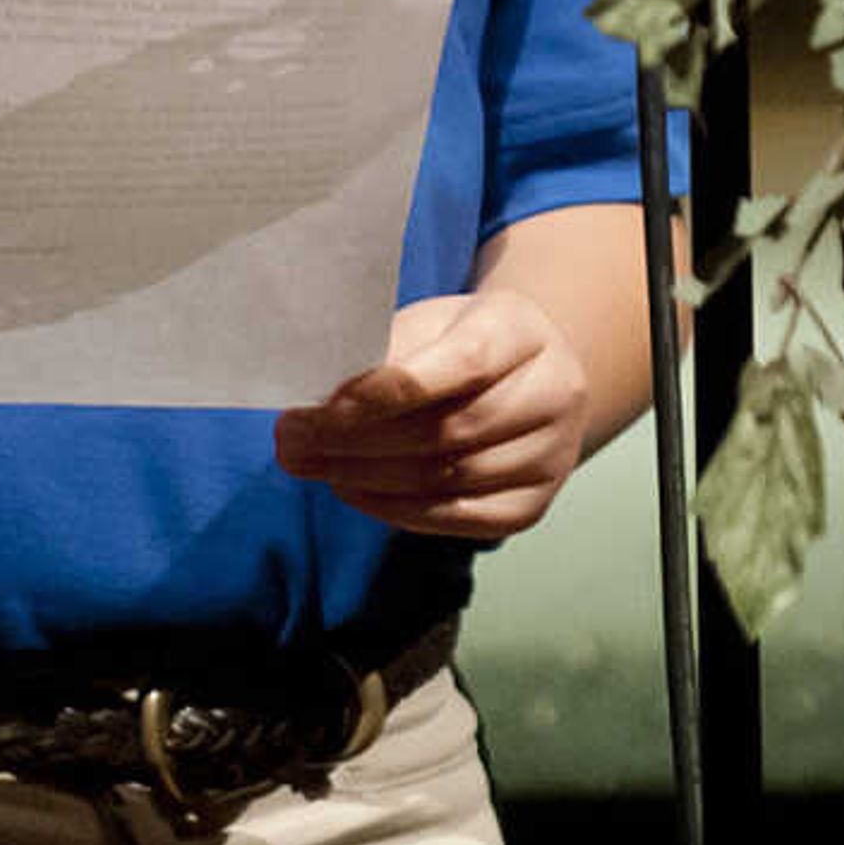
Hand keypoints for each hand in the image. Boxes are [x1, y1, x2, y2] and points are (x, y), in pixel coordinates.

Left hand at [273, 291, 591, 537]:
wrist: (529, 375)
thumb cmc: (461, 341)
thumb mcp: (428, 324)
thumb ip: (382, 354)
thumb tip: (314, 398)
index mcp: (522, 330)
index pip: (459, 363)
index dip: (385, 392)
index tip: (316, 410)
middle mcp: (553, 391)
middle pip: (450, 429)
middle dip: (358, 442)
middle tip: (291, 444)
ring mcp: (552, 454)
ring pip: (451, 478)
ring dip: (367, 480)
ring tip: (312, 467)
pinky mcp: (535, 504)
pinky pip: (461, 520)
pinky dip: (399, 512)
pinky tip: (355, 493)